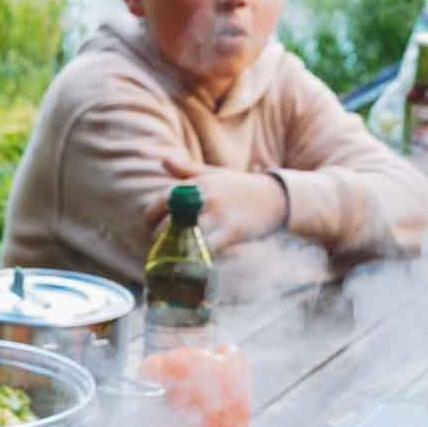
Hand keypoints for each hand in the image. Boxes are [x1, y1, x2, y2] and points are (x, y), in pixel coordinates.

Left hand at [154, 156, 286, 251]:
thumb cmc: (241, 188)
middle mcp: (203, 197)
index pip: (161, 201)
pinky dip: (197, 259)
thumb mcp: (214, 174)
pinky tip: (193, 267)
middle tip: (161, 253)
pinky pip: (207, 248)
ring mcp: (217, 214)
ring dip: (174, 253)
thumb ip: (187, 170)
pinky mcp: (232, 230)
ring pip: (183, 237)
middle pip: (168, 223)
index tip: (151, 231)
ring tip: (172, 263)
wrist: (276, 197)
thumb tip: (163, 159)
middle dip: (161, 242)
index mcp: (196, 184)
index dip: (151, 219)